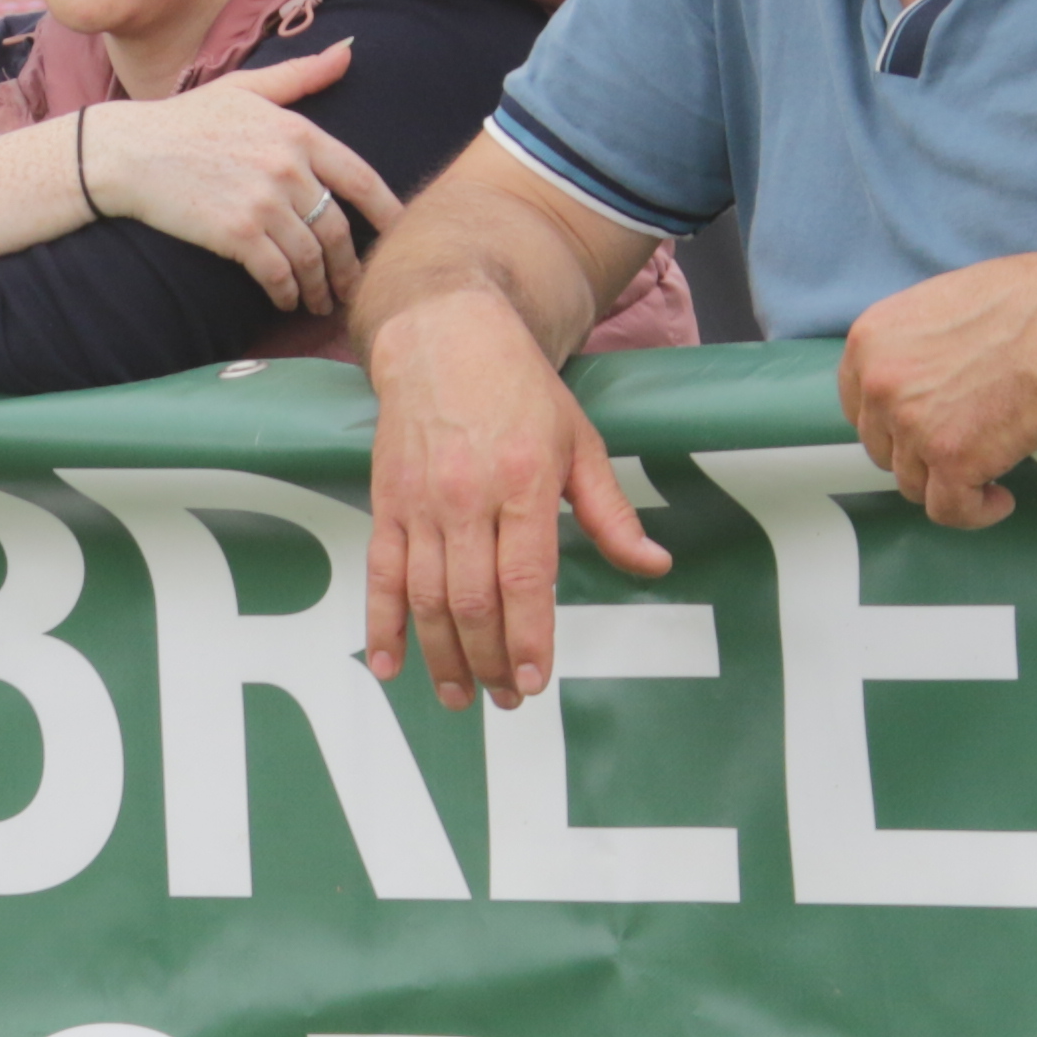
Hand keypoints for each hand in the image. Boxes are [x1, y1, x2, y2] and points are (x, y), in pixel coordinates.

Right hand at [82, 46, 407, 321]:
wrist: (129, 152)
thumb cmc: (187, 118)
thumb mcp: (246, 88)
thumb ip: (301, 76)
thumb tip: (347, 54)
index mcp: (298, 132)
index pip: (361, 179)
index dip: (388, 214)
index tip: (400, 238)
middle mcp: (288, 167)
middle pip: (339, 229)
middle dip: (350, 265)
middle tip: (352, 287)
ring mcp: (264, 203)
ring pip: (311, 258)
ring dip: (320, 287)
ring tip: (320, 302)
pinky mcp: (238, 235)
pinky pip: (278, 274)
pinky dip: (287, 293)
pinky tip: (287, 301)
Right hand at [362, 282, 665, 710]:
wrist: (444, 336)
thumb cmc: (520, 389)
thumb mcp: (581, 442)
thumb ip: (611, 513)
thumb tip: (654, 564)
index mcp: (525, 482)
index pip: (525, 578)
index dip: (528, 637)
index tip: (533, 683)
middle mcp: (468, 496)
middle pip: (473, 599)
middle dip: (489, 660)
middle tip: (504, 700)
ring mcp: (421, 502)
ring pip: (427, 597)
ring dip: (442, 656)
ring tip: (459, 697)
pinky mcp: (388, 503)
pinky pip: (382, 574)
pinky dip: (383, 624)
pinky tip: (390, 666)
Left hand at [838, 254, 1036, 529]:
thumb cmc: (1028, 302)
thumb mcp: (940, 307)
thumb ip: (913, 348)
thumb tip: (918, 381)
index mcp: (871, 341)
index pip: (858, 405)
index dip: (892, 424)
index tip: (916, 431)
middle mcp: (880, 384)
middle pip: (883, 447)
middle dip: (919, 452)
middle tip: (958, 446)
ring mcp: (912, 426)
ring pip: (913, 483)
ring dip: (948, 481)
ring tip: (986, 469)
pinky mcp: (952, 461)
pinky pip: (950, 510)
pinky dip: (976, 511)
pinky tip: (997, 498)